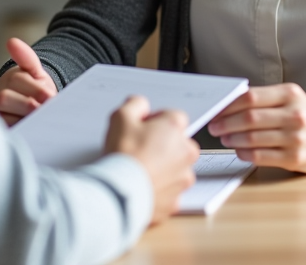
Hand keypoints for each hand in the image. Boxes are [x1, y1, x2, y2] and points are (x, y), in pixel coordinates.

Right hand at [0, 38, 56, 125]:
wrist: (33, 110)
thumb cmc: (34, 90)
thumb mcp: (34, 72)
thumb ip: (26, 58)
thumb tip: (11, 41)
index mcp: (7, 80)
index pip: (16, 81)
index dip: (36, 90)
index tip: (50, 98)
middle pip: (4, 98)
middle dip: (27, 104)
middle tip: (43, 111)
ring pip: (3, 117)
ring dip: (23, 120)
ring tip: (38, 122)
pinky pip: (4, 132)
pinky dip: (18, 131)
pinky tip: (30, 131)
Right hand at [104, 96, 199, 224]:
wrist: (119, 193)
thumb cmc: (123, 156)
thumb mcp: (120, 117)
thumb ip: (135, 105)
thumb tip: (140, 105)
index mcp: (175, 128)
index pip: (173, 116)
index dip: (155, 121)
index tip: (141, 129)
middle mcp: (186, 152)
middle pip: (178, 143)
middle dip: (162, 145)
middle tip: (139, 150)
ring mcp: (183, 178)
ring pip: (176, 168)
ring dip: (163, 168)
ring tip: (139, 170)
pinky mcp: (176, 201)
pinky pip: (169, 191)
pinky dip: (158, 189)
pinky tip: (141, 186)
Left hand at [207, 83, 305, 172]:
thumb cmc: (304, 116)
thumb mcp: (290, 98)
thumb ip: (263, 99)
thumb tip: (228, 104)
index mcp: (290, 94)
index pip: (251, 97)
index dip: (229, 105)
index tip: (216, 110)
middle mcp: (294, 114)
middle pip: (249, 118)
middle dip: (226, 123)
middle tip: (214, 127)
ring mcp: (296, 137)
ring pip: (253, 138)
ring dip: (232, 139)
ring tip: (224, 139)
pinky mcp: (295, 158)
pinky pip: (261, 156)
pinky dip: (244, 154)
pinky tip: (239, 151)